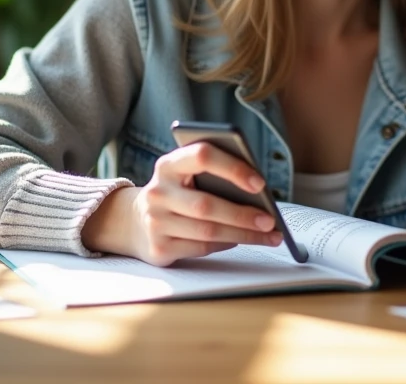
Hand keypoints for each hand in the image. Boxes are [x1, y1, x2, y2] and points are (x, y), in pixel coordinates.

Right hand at [83, 142, 281, 266]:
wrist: (135, 221)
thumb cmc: (177, 192)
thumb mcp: (186, 175)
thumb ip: (213, 174)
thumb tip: (257, 192)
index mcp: (169, 165)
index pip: (202, 156)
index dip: (233, 168)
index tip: (260, 183)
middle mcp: (158, 192)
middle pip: (207, 204)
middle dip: (244, 214)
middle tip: (270, 220)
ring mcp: (156, 222)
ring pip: (208, 231)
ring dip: (242, 234)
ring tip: (268, 235)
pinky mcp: (159, 248)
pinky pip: (201, 248)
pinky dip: (226, 244)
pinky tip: (241, 240)